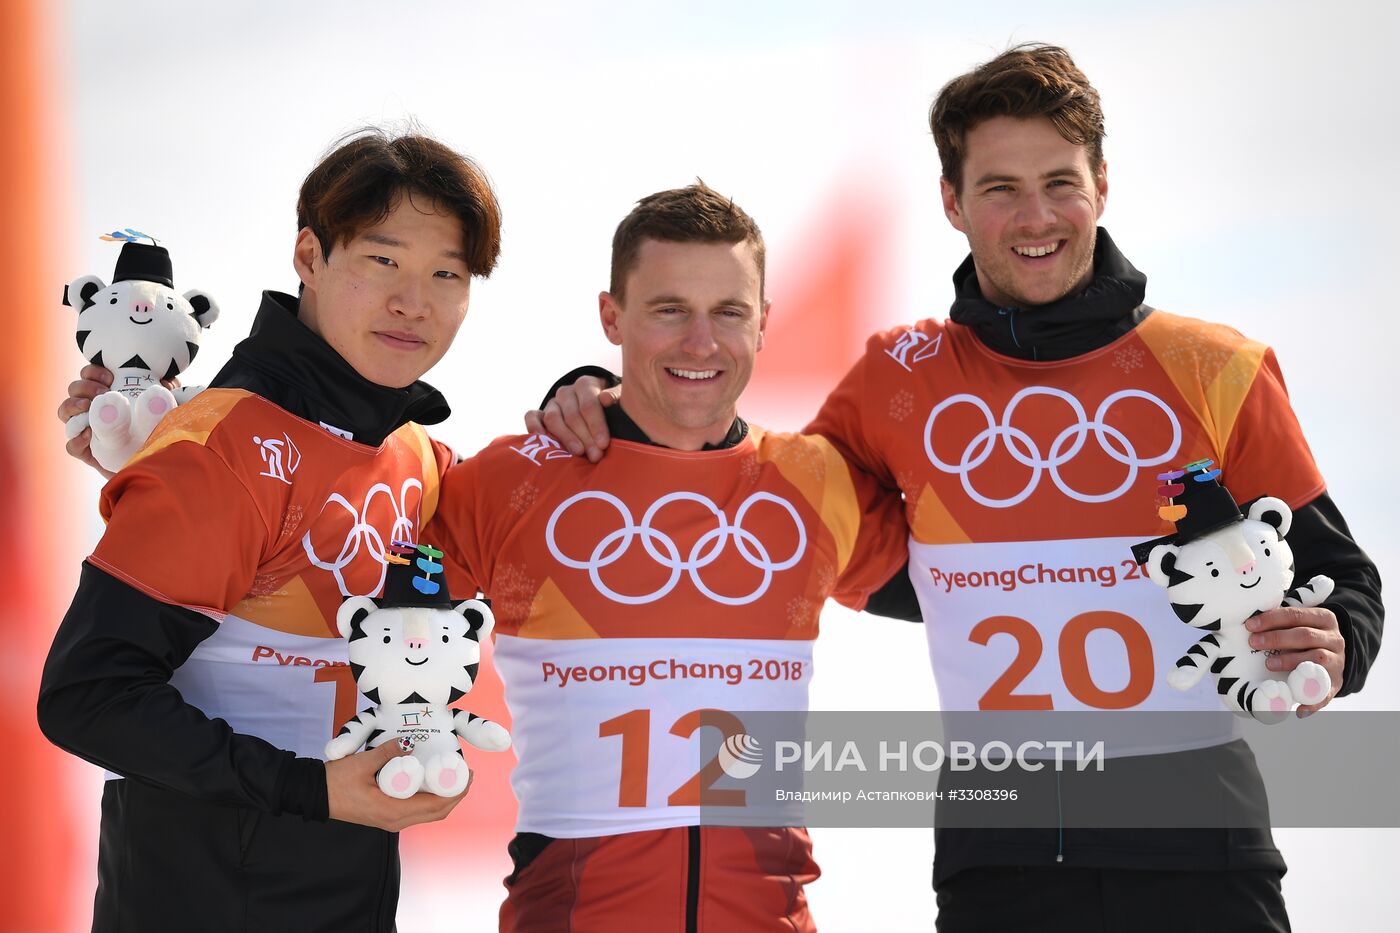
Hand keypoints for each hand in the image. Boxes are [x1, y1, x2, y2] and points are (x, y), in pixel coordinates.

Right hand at [59, 364, 179, 478]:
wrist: (153, 463)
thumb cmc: (157, 427)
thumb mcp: (165, 405)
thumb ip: (167, 390)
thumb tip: (166, 381)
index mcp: (107, 393)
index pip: (89, 375)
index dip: (93, 372)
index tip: (110, 377)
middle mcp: (91, 408)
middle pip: (74, 388)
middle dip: (84, 386)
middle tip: (102, 391)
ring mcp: (85, 429)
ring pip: (65, 411)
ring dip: (73, 405)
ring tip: (88, 406)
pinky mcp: (86, 452)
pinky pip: (71, 446)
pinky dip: (76, 439)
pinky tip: (89, 435)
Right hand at [325, 741, 470, 830]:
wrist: (315, 795)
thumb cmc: (336, 781)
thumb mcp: (363, 762)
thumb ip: (387, 751)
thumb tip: (410, 741)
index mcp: (393, 811)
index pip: (435, 807)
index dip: (456, 792)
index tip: (467, 775)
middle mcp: (395, 821)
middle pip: (437, 813)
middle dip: (456, 795)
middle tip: (467, 775)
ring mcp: (391, 821)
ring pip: (428, 814)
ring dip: (445, 799)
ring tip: (455, 777)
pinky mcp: (386, 817)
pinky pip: (417, 812)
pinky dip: (431, 801)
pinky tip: (434, 784)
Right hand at [523, 375, 619, 462]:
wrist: (595, 406)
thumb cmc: (610, 407)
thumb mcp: (620, 399)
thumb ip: (616, 397)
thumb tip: (606, 399)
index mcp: (586, 384)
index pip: (589, 405)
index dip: (596, 425)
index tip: (604, 444)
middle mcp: (566, 392)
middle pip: (573, 415)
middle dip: (585, 437)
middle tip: (595, 455)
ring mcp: (552, 403)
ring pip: (553, 418)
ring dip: (565, 437)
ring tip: (577, 452)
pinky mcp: (540, 413)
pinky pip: (531, 416)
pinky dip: (534, 427)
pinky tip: (542, 440)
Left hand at [1247, 606, 1345, 715]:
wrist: (1337, 658)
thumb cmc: (1308, 637)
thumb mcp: (1303, 623)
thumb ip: (1282, 620)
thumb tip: (1249, 622)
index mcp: (1324, 619)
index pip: (1296, 615)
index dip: (1271, 619)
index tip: (1250, 625)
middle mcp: (1334, 639)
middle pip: (1305, 636)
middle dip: (1276, 638)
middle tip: (1253, 643)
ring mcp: (1337, 662)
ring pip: (1316, 659)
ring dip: (1290, 661)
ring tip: (1269, 664)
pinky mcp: (1336, 684)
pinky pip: (1325, 693)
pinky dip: (1311, 701)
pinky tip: (1297, 708)